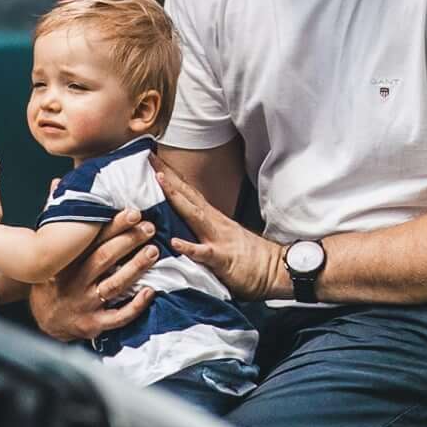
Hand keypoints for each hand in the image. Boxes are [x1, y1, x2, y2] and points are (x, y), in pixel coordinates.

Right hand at [29, 211, 162, 341]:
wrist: (45, 320)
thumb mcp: (50, 251)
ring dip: (135, 268)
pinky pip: (117, 317)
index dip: (114, 225)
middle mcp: (75, 282)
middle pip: (104, 259)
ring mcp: (85, 304)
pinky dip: (135, 306)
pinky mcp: (94, 324)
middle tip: (150, 228)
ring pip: (114, 285)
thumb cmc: (53, 278)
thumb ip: (58, 219)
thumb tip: (58, 182)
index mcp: (66, 262)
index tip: (133, 212)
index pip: (92, 240)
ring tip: (154, 252)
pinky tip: (150, 292)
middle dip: (129, 241)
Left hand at [153, 163, 291, 300]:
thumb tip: (182, 227)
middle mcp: (214, 223)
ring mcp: (218, 238)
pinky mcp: (223, 259)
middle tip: (150, 157)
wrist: (276, 269)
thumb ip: (205, 231)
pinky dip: (190, 247)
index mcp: (213, 218)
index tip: (155, 160)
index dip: (172, 177)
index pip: (189, 193)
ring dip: (177, 197)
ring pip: (194, 214)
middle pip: (188, 195)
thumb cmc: (250, 258)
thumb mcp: (224, 238)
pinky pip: (204, 253)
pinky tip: (176, 242)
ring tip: (160, 181)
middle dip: (169, 177)